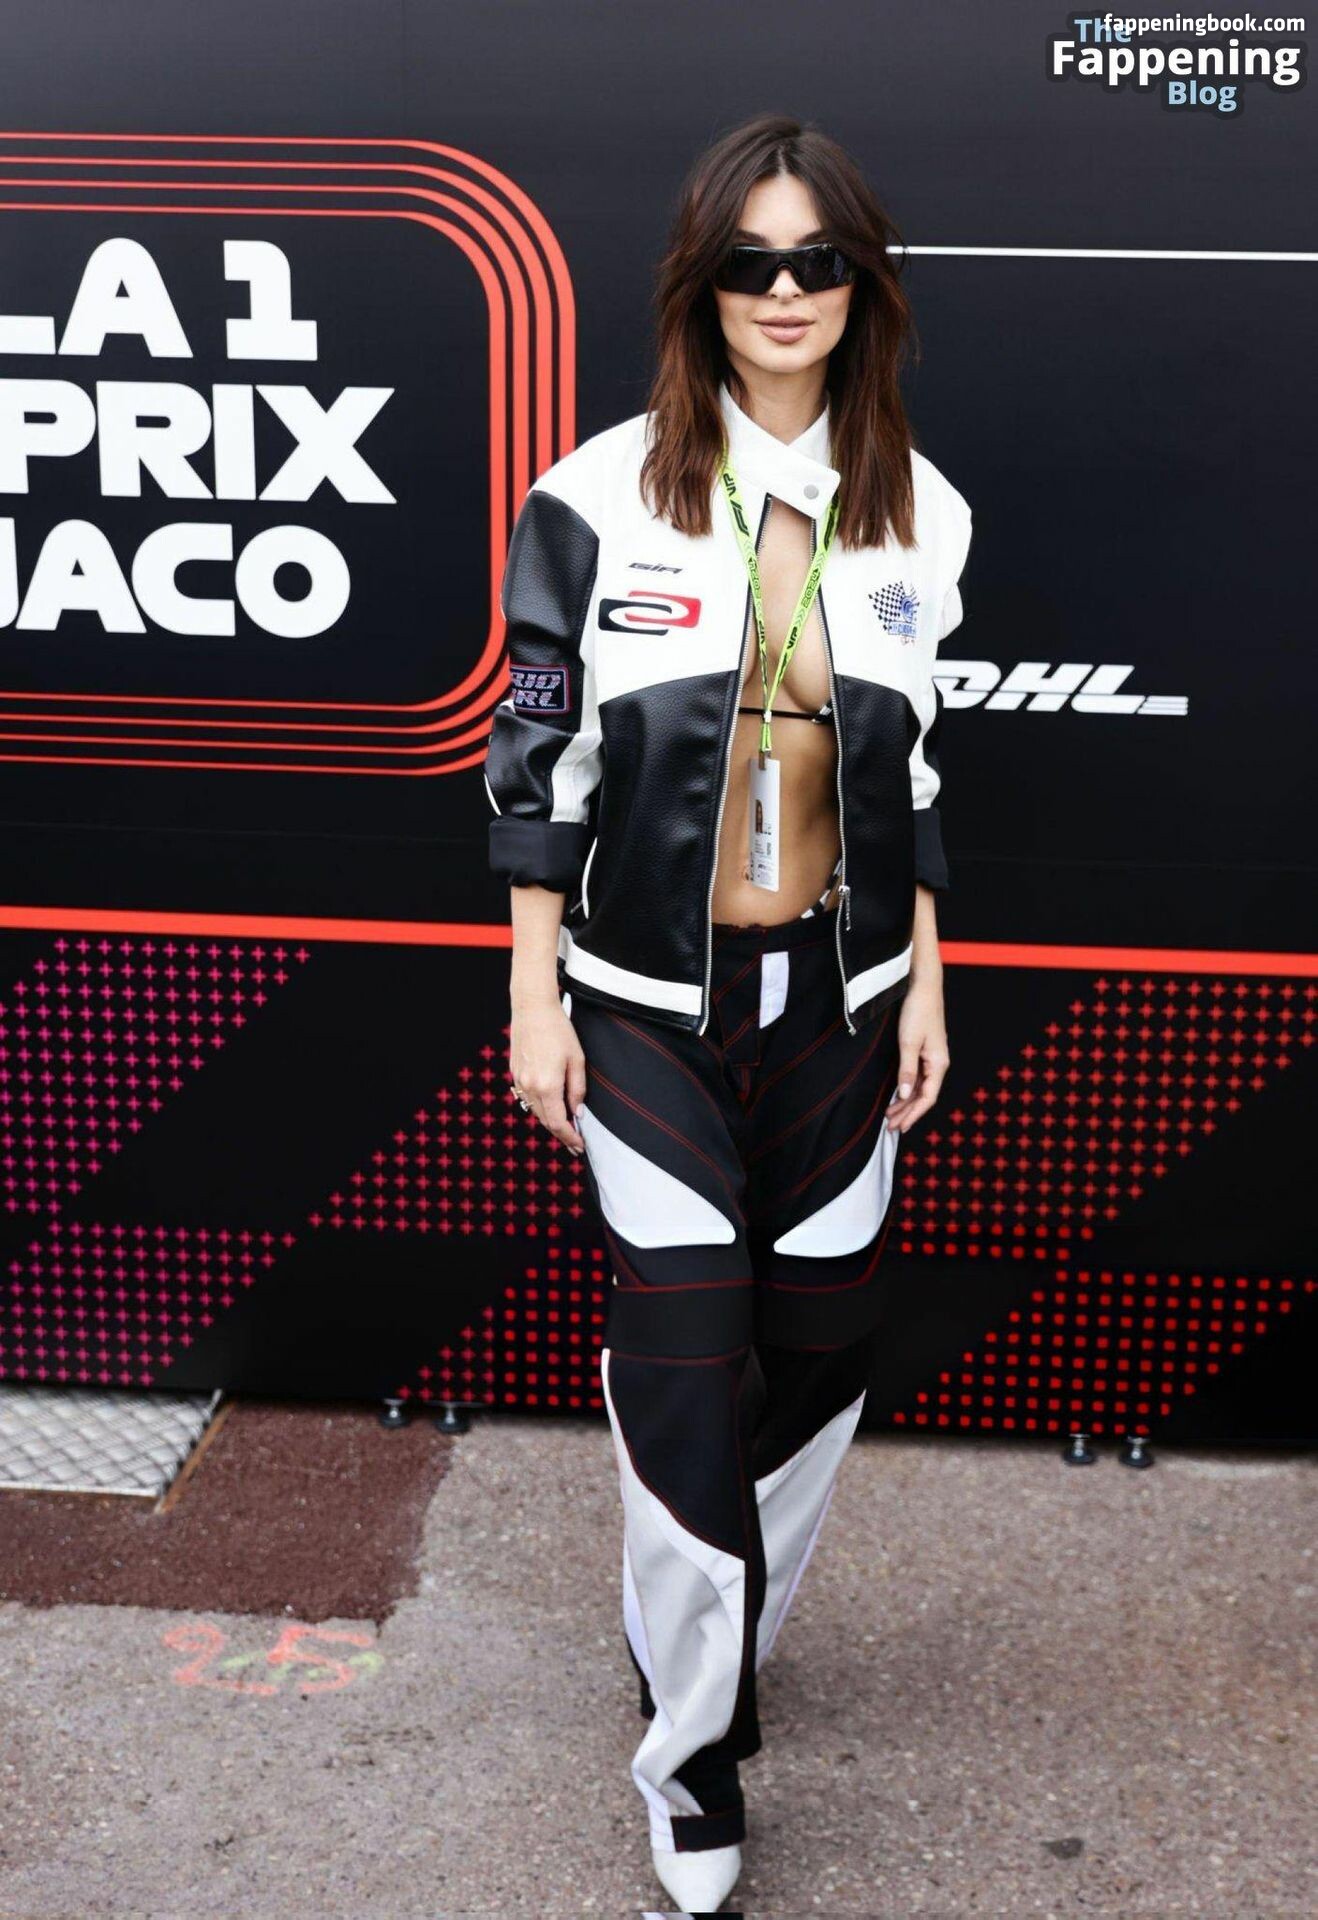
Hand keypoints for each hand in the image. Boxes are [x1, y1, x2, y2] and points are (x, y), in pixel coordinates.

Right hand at [509, 996, 586, 1154]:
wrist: (532, 1009)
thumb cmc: (558, 1030)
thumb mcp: (577, 1059)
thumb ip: (577, 1089)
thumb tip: (578, 1113)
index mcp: (547, 1085)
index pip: (559, 1123)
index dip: (570, 1138)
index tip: (579, 1146)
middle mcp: (530, 1087)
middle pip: (546, 1122)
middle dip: (561, 1135)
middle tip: (574, 1144)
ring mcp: (519, 1081)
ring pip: (535, 1112)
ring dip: (550, 1122)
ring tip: (565, 1128)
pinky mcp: (514, 1074)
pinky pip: (527, 1099)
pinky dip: (540, 1108)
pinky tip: (550, 1108)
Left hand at [885, 976, 948, 1133]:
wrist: (923, 986)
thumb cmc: (918, 1011)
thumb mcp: (908, 1042)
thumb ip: (906, 1070)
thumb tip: (905, 1095)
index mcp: (939, 1064)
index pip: (927, 1098)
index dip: (913, 1115)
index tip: (899, 1127)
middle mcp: (939, 1063)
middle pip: (923, 1096)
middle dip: (907, 1113)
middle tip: (890, 1127)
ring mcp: (932, 1057)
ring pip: (920, 1087)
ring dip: (905, 1102)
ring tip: (889, 1115)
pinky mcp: (925, 1050)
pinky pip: (917, 1076)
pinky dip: (907, 1088)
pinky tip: (897, 1095)